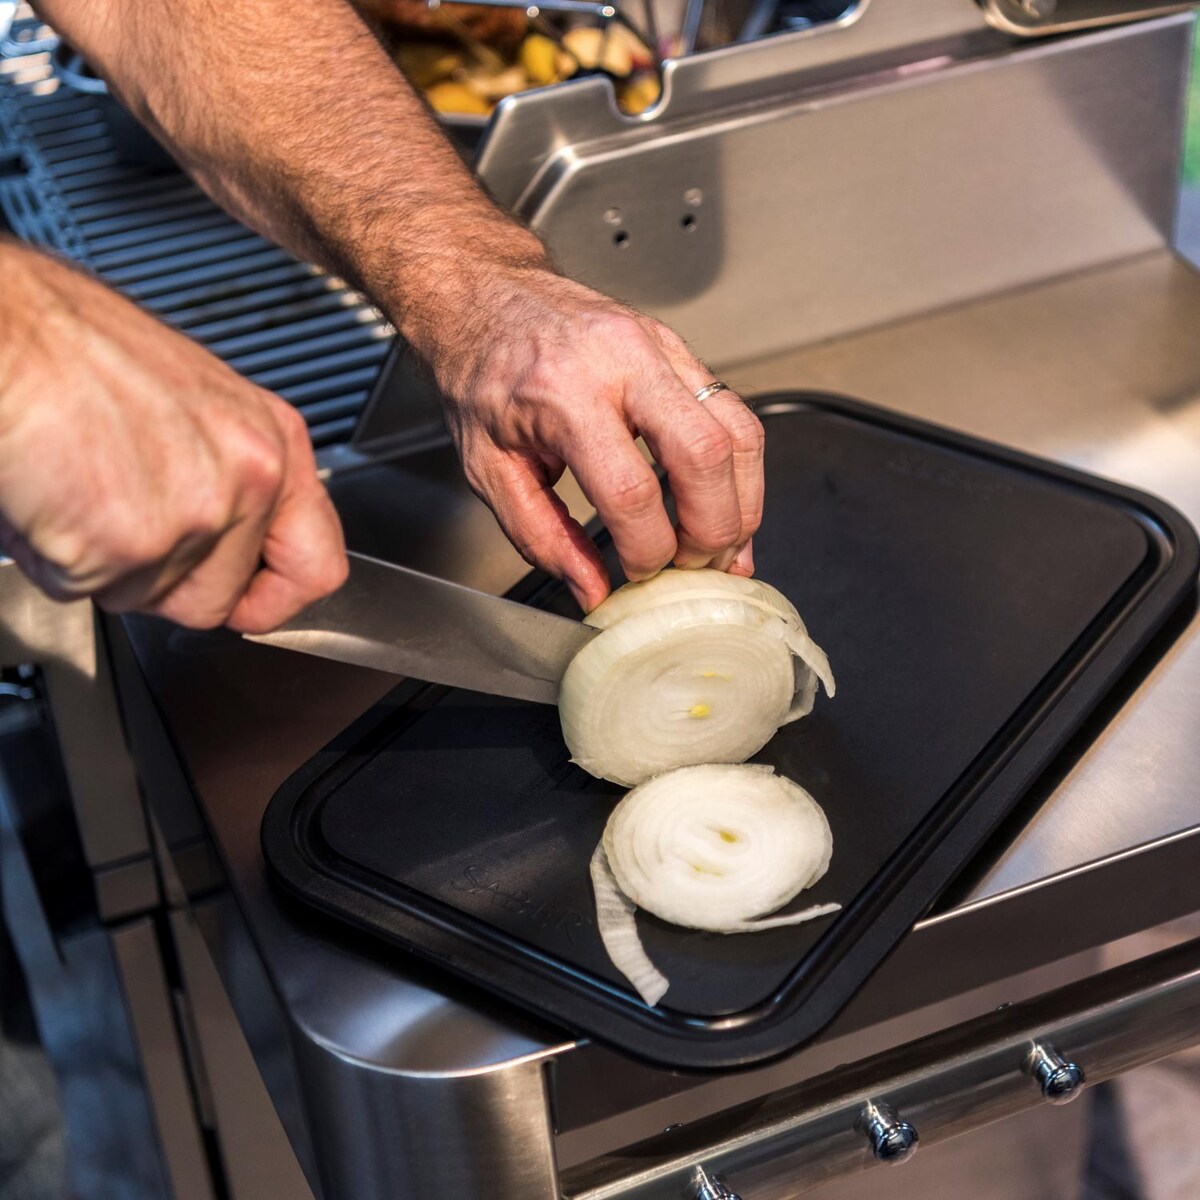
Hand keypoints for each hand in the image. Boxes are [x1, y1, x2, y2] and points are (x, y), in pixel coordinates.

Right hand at [0, 243, 346, 632]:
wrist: (6, 331)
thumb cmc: (76, 349)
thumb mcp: (198, 404)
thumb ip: (230, 475)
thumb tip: (234, 539)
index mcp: (274, 444)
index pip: (318, 565)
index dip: (273, 598)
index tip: (246, 600)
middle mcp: (250, 479)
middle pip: (217, 599)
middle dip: (161, 580)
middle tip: (119, 517)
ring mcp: (193, 517)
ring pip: (147, 599)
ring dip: (101, 565)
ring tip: (77, 488)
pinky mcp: (127, 545)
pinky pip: (85, 590)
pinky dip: (53, 558)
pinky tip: (47, 494)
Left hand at [405, 261, 764, 611]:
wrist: (484, 294)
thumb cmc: (481, 372)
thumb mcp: (488, 466)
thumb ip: (540, 534)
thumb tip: (592, 588)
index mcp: (564, 393)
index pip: (630, 490)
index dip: (646, 549)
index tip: (639, 573)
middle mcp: (621, 360)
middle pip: (704, 456)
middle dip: (714, 529)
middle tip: (697, 566)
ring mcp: (659, 347)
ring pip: (738, 430)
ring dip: (742, 501)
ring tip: (723, 544)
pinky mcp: (678, 348)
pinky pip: (732, 411)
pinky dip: (737, 467)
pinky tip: (723, 500)